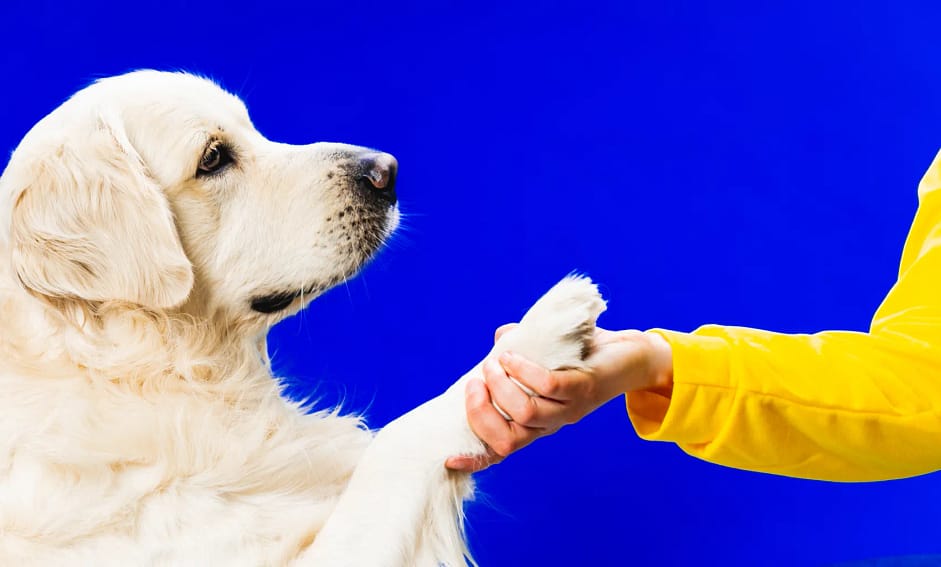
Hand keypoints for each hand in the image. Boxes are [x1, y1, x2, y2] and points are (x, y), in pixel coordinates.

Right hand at [445, 326, 672, 471]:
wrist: (634, 357)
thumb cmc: (587, 357)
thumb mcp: (547, 356)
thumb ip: (521, 349)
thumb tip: (501, 337)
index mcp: (539, 422)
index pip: (504, 451)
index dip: (477, 460)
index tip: (449, 458)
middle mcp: (552, 423)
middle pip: (507, 440)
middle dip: (481, 413)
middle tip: (474, 383)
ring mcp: (569, 409)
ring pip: (524, 413)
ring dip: (500, 387)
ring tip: (494, 363)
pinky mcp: (583, 388)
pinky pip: (547, 387)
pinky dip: (523, 372)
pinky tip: (513, 356)